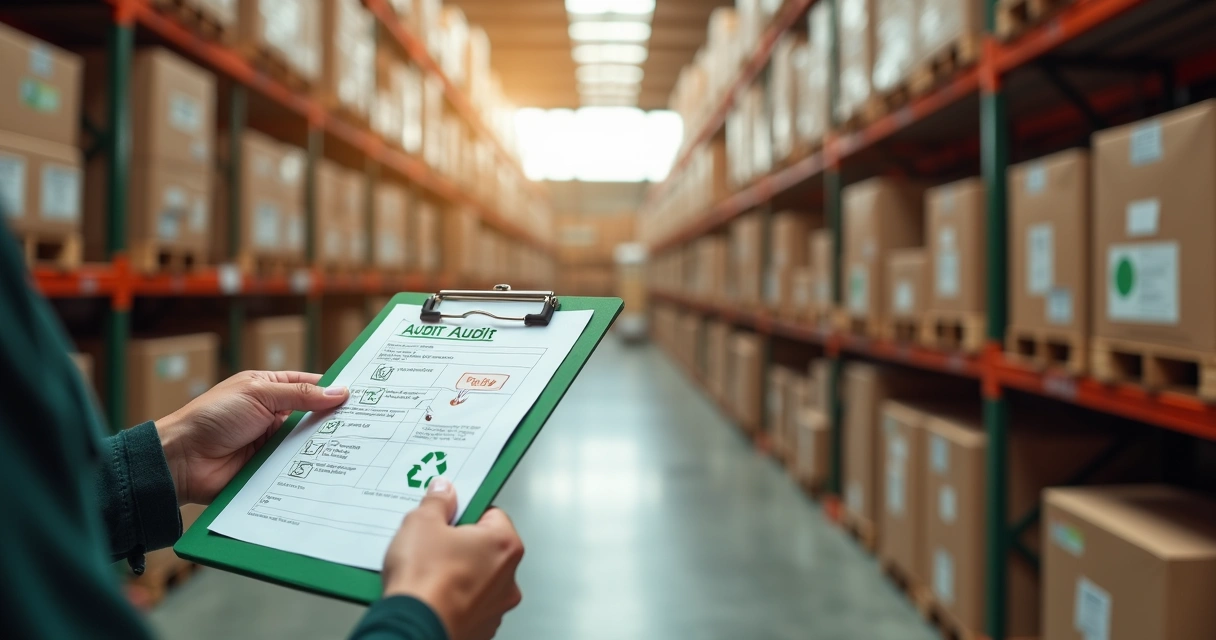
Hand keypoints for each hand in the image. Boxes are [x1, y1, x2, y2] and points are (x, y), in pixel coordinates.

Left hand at [156, 371, 348, 504]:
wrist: (182, 460)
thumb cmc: (213, 417)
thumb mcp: (259, 394)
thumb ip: (301, 395)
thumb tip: (340, 392)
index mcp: (269, 389)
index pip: (310, 386)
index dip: (334, 389)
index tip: (364, 395)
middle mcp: (273, 416)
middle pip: (313, 417)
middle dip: (336, 420)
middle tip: (369, 423)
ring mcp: (272, 444)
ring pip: (308, 443)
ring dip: (325, 445)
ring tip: (360, 446)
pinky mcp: (270, 469)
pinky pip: (296, 467)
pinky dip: (311, 468)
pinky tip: (334, 469)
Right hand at [382, 479, 524, 639]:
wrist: (413, 628)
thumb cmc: (425, 582)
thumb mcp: (422, 523)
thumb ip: (437, 502)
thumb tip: (443, 492)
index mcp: (504, 544)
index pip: (491, 514)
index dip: (465, 512)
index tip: (448, 514)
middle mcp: (508, 577)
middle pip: (484, 546)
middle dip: (459, 543)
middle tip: (432, 544)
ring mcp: (496, 605)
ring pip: (477, 577)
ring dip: (457, 572)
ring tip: (427, 572)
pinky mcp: (481, 627)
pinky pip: (467, 603)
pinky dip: (453, 598)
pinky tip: (430, 594)